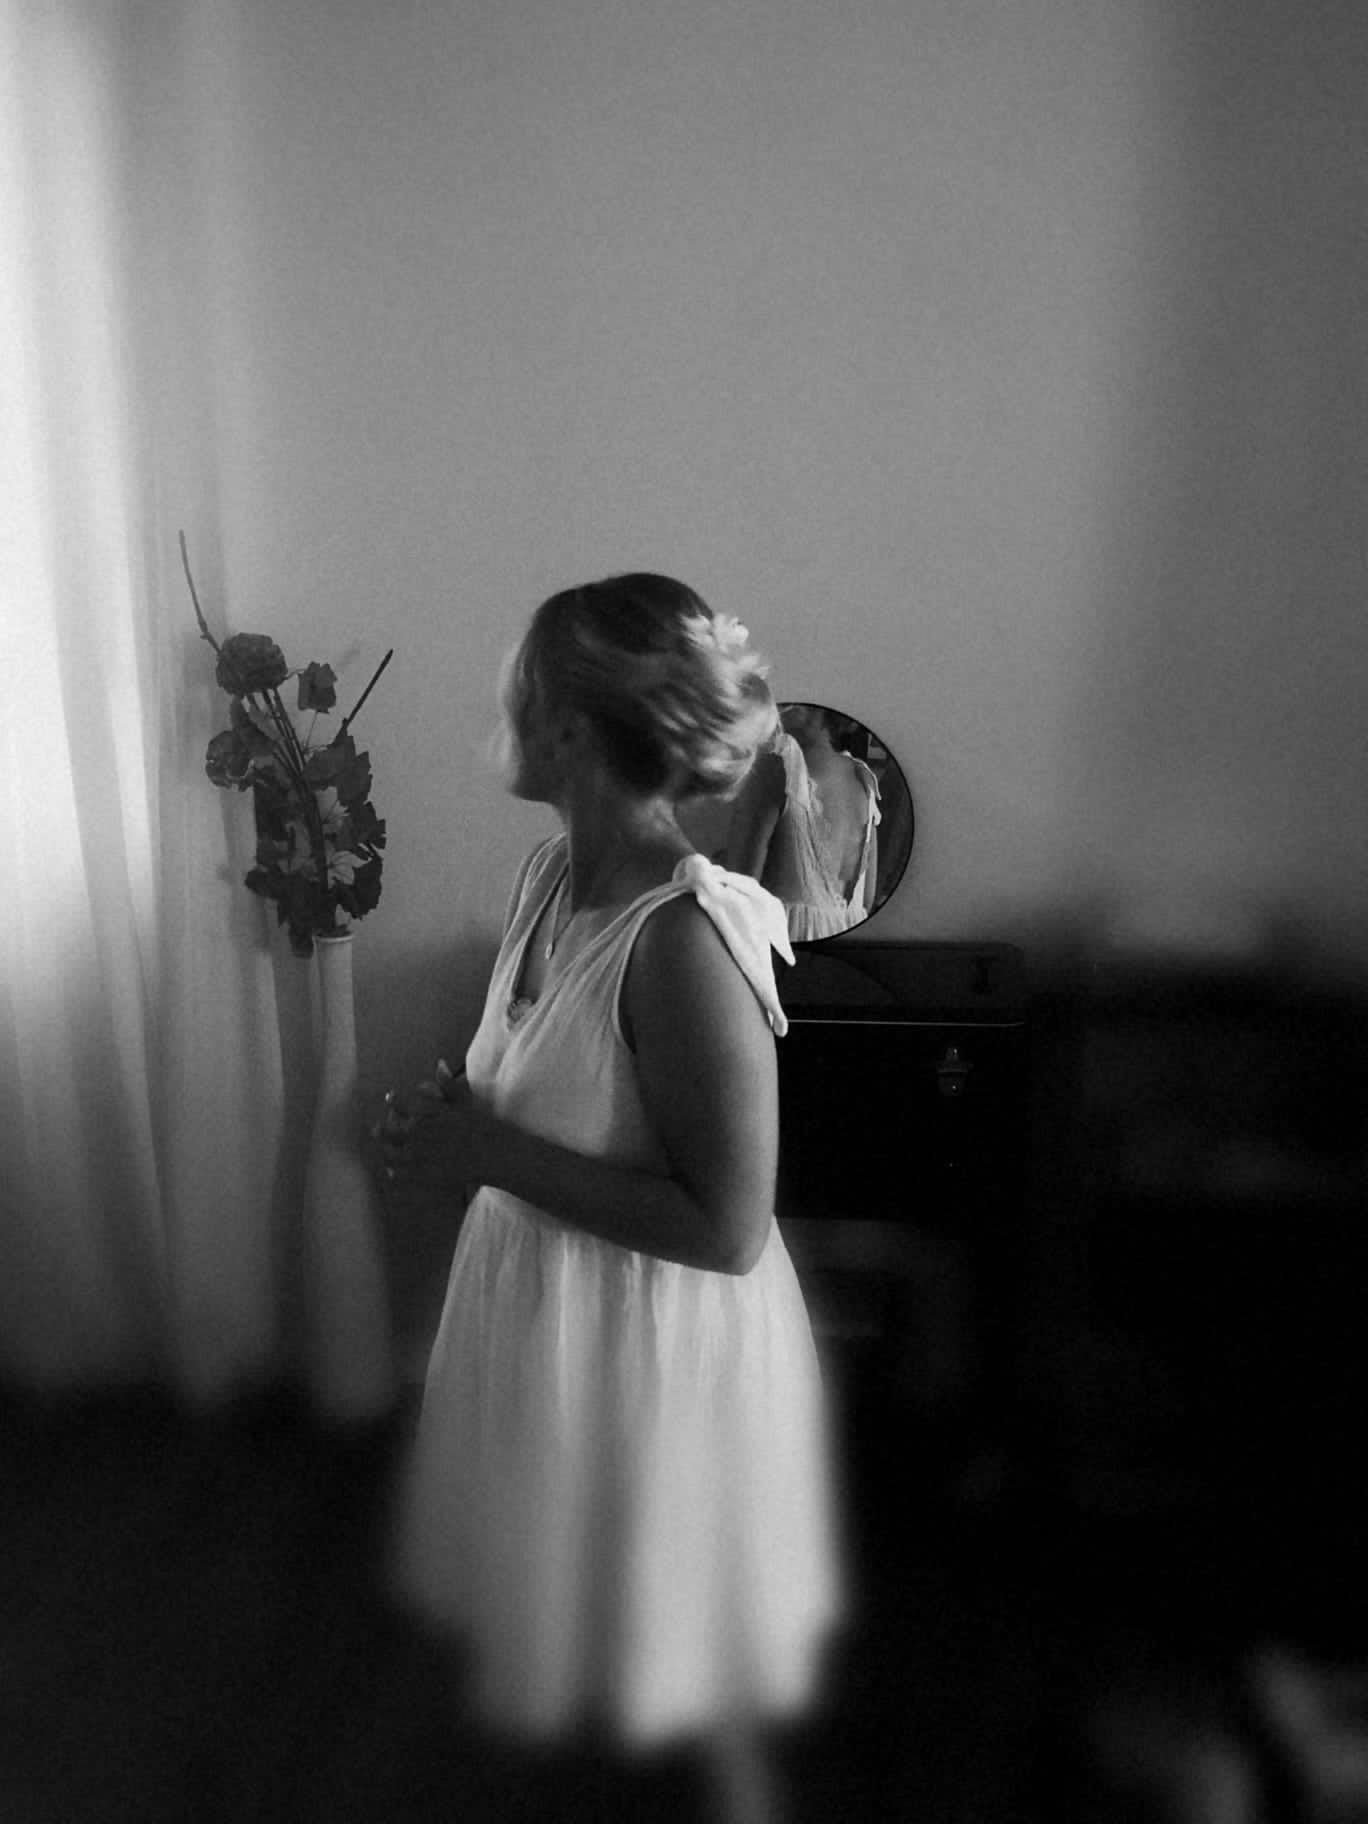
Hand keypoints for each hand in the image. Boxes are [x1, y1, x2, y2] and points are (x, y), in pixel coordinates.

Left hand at [371, 1059, 493, 1198]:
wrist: (490, 1154)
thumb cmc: (479, 1126)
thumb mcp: (463, 1101)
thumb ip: (447, 1083)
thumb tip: (439, 1062)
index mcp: (424, 1116)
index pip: (399, 1107)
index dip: (393, 1102)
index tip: (389, 1099)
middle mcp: (417, 1136)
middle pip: (388, 1133)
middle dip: (380, 1131)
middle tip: (376, 1129)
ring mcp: (418, 1157)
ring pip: (391, 1155)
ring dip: (386, 1152)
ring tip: (385, 1151)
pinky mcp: (422, 1175)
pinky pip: (400, 1174)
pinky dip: (394, 1172)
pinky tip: (394, 1171)